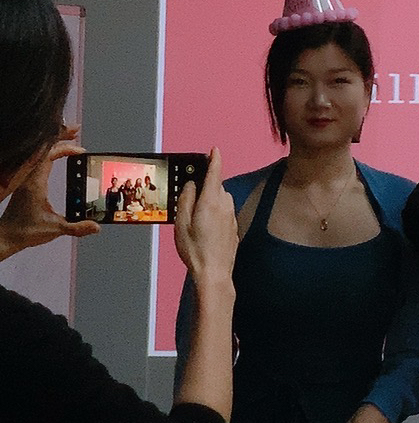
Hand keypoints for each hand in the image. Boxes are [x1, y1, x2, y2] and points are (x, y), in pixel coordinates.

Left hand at [0, 126, 98, 260]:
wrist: (6, 236)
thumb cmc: (26, 231)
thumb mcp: (55, 229)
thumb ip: (76, 227)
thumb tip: (96, 227)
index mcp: (35, 184)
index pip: (47, 156)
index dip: (64, 149)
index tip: (80, 151)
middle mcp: (29, 178)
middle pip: (43, 148)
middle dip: (60, 137)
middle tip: (77, 130)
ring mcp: (26, 178)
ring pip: (38, 151)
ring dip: (54, 142)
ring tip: (70, 136)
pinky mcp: (26, 181)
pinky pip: (37, 158)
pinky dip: (48, 151)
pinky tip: (58, 152)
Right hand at [174, 149, 237, 287]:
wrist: (215, 271)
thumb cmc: (195, 249)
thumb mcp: (181, 222)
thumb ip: (186, 199)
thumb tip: (191, 184)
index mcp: (211, 200)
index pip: (215, 172)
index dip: (214, 159)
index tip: (214, 150)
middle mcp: (225, 204)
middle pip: (215, 187)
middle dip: (204, 190)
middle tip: (188, 203)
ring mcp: (231, 215)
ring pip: (219, 200)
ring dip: (209, 204)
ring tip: (194, 223)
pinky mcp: (233, 226)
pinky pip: (223, 213)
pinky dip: (214, 215)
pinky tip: (204, 231)